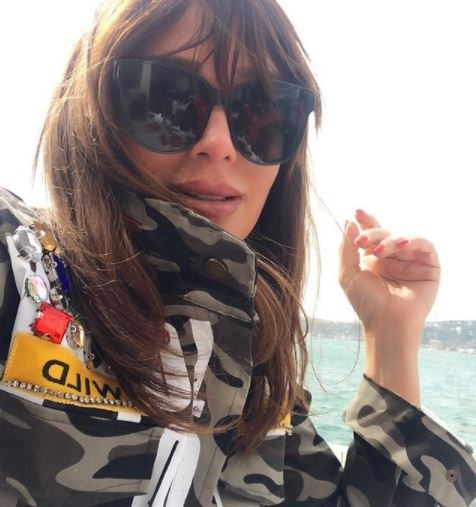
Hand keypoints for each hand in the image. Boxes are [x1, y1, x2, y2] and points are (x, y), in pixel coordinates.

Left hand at [338, 209, 440, 403]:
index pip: (371, 234)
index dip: (366, 221)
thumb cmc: (366, 303)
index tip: (356, 212)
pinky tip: (401, 244)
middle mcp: (393, 258)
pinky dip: (413, 240)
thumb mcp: (348, 274)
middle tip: (362, 242)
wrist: (386, 324)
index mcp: (374, 259)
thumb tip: (349, 222)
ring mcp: (411, 262)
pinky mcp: (429, 267)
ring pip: (403, 237)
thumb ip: (346, 248)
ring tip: (379, 250)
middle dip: (373, 233)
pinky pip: (425, 245)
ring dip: (390, 240)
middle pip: (385, 233)